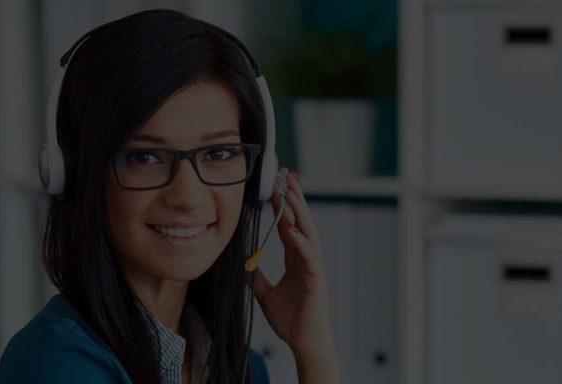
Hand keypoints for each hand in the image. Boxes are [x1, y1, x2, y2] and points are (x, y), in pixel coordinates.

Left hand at [250, 168, 339, 365]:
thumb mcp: (265, 294)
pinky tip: (291, 228)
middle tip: (287, 175)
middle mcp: (308, 259)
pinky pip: (310, 257)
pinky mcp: (317, 281)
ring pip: (309, 233)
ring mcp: (314, 268)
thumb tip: (244, 263)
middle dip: (295, 198)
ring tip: (291, 192)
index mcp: (297, 260)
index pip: (290, 226)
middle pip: (302, 222)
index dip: (283, 206)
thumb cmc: (293, 321)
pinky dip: (301, 241)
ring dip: (300, 211)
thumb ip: (256, 277)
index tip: (276, 186)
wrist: (306, 344)